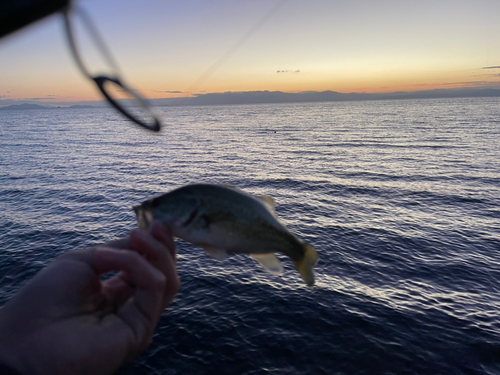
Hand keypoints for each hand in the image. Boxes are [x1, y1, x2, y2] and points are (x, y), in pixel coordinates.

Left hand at [0, 221, 179, 374]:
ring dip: (156, 252)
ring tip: (136, 235)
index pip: (148, 266)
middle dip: (163, 246)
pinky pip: (155, 288)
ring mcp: (138, 319)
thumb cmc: (44, 301)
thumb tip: (145, 240)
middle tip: (157, 225)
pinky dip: (139, 266)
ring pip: (168, 281)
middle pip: (164, 273)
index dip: (155, 244)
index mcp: (117, 292)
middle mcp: (132, 306)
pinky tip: (115, 257)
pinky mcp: (141, 329)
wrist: (24, 341)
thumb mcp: (84, 261)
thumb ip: (119, 250)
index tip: (154, 222)